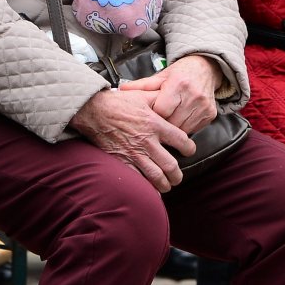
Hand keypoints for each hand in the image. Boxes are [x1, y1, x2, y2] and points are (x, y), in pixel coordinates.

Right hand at [69, 86, 194, 192]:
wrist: (94, 111)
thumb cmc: (118, 102)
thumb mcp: (143, 95)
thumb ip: (159, 99)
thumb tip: (172, 99)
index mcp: (155, 124)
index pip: (181, 140)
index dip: (189, 148)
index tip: (189, 151)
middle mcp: (148, 141)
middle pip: (170, 165)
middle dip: (178, 175)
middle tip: (178, 177)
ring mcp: (135, 153)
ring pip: (156, 176)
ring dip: (165, 184)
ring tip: (167, 185)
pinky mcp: (122, 161)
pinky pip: (137, 179)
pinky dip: (146, 187)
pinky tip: (150, 189)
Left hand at [117, 54, 220, 133]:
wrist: (205, 68)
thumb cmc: (180, 73)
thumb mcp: (161, 76)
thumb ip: (142, 86)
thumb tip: (121, 90)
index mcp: (178, 84)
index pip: (161, 111)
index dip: (153, 115)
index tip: (150, 114)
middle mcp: (193, 96)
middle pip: (172, 123)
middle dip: (162, 124)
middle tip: (157, 121)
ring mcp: (203, 106)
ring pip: (182, 130)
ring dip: (173, 129)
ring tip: (169, 120)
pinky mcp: (210, 115)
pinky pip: (193, 130)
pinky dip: (185, 128)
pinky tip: (181, 119)